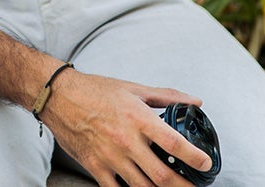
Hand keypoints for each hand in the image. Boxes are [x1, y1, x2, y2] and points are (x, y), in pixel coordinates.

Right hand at [42, 69, 212, 186]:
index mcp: (138, 118)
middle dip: (183, 186)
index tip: (206, 164)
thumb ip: (167, 96)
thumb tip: (195, 101)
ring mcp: (110, 157)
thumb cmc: (96, 90)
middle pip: (162, 175)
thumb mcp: (134, 88)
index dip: (193, 157)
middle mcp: (126, 140)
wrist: (59, 96)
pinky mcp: (95, 167)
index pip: (173, 142)